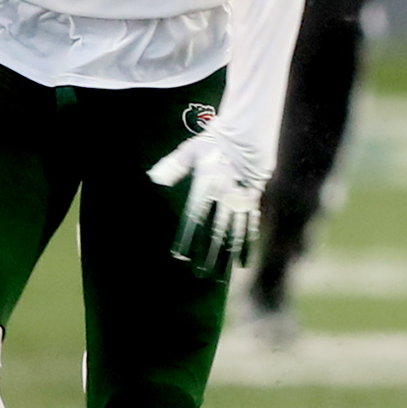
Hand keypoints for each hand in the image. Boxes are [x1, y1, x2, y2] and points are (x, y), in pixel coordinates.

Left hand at [149, 128, 262, 277]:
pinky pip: (250, 227)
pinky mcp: (252, 201)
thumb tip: (154, 178)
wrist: (248, 133)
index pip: (195, 217)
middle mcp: (224, 196)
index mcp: (207, 186)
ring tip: (222, 275)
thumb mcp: (191, 151)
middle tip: (201, 274)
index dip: (187, 237)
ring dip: (227, 255)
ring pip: (234, 232)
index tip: (179, 255)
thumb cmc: (216, 141)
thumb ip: (174, 166)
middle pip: (215, 230)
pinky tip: (243, 262)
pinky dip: (247, 245)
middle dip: (208, 253)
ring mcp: (240, 200)